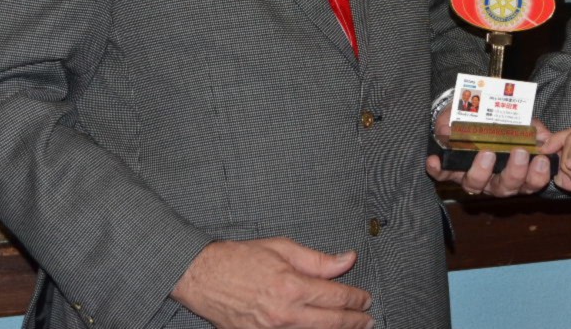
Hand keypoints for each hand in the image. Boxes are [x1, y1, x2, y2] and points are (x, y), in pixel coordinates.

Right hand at [171, 238, 372, 328]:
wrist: (203, 276)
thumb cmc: (240, 258)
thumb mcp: (283, 248)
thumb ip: (318, 259)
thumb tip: (347, 260)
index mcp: (292, 286)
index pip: (336, 297)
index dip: (356, 299)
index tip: (365, 298)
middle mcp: (284, 313)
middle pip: (331, 322)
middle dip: (354, 321)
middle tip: (368, 319)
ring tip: (352, 328)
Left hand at [426, 112, 552, 196]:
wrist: (469, 108)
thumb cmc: (497, 120)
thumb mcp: (519, 119)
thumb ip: (532, 127)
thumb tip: (544, 136)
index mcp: (513, 171)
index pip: (529, 183)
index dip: (537, 177)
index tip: (541, 160)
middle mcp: (492, 179)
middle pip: (504, 188)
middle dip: (514, 173)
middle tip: (520, 154)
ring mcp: (469, 175)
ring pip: (475, 184)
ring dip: (481, 171)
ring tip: (487, 153)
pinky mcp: (448, 168)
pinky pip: (441, 174)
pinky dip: (437, 169)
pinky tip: (434, 160)